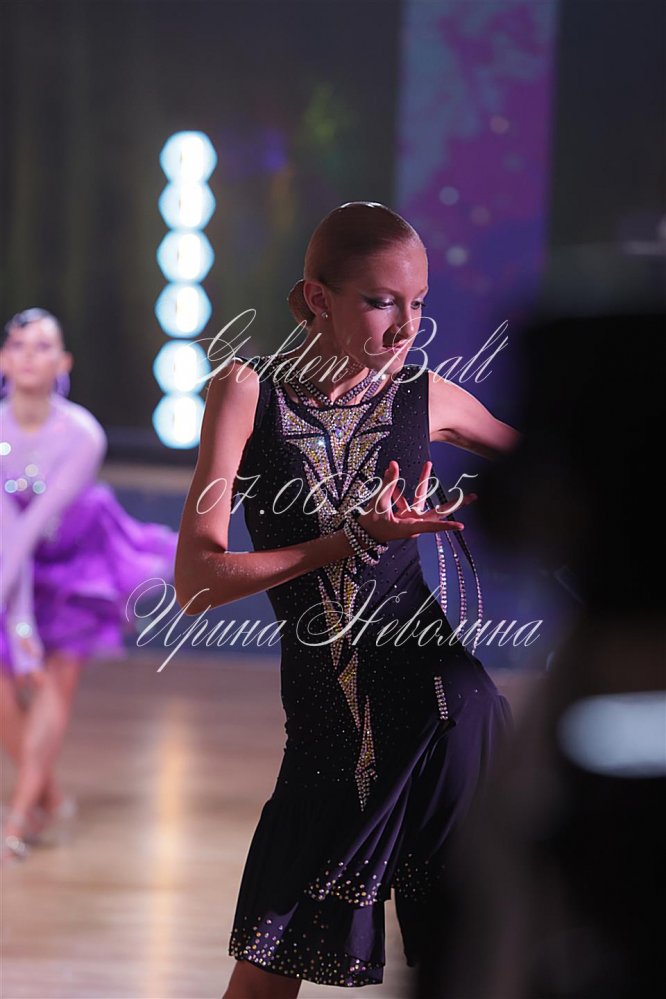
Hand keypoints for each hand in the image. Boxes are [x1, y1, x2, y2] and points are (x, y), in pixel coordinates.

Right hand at [356, 459, 476, 543]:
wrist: (362, 534)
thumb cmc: (372, 524)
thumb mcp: (379, 503)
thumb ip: (388, 484)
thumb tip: (393, 464)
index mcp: (411, 526)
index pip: (432, 525)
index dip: (446, 526)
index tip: (461, 527)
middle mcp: (415, 522)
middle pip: (439, 511)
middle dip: (455, 503)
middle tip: (474, 497)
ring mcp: (411, 518)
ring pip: (422, 498)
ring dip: (424, 480)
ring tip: (428, 464)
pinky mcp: (405, 515)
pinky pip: (405, 499)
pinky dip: (397, 490)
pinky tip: (390, 474)